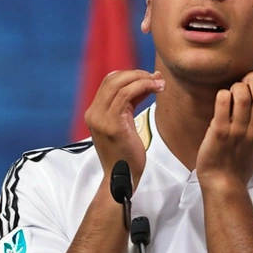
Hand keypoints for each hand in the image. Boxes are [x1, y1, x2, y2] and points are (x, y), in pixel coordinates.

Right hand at [85, 70, 163, 190]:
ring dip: (142, 79)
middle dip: (136, 74)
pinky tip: (156, 89)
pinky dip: (142, 86)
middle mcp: (93, 113)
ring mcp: (100, 119)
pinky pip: (126, 95)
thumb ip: (131, 103)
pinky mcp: (112, 124)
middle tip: (156, 78)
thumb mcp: (126, 123)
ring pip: (119, 84)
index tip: (149, 78)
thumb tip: (148, 80)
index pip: (108, 82)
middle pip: (112, 79)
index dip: (129, 75)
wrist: (121, 179)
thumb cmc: (126, 154)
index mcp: (94, 113)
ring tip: (159, 83)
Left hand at [196, 72, 252, 192]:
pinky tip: (221, 99)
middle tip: (242, 82)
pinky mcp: (220, 133)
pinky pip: (223, 105)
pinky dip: (223, 96)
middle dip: (252, 80)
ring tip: (231, 93)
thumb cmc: (241, 163)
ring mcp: (238, 131)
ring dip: (236, 87)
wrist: (224, 184)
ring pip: (243, 96)